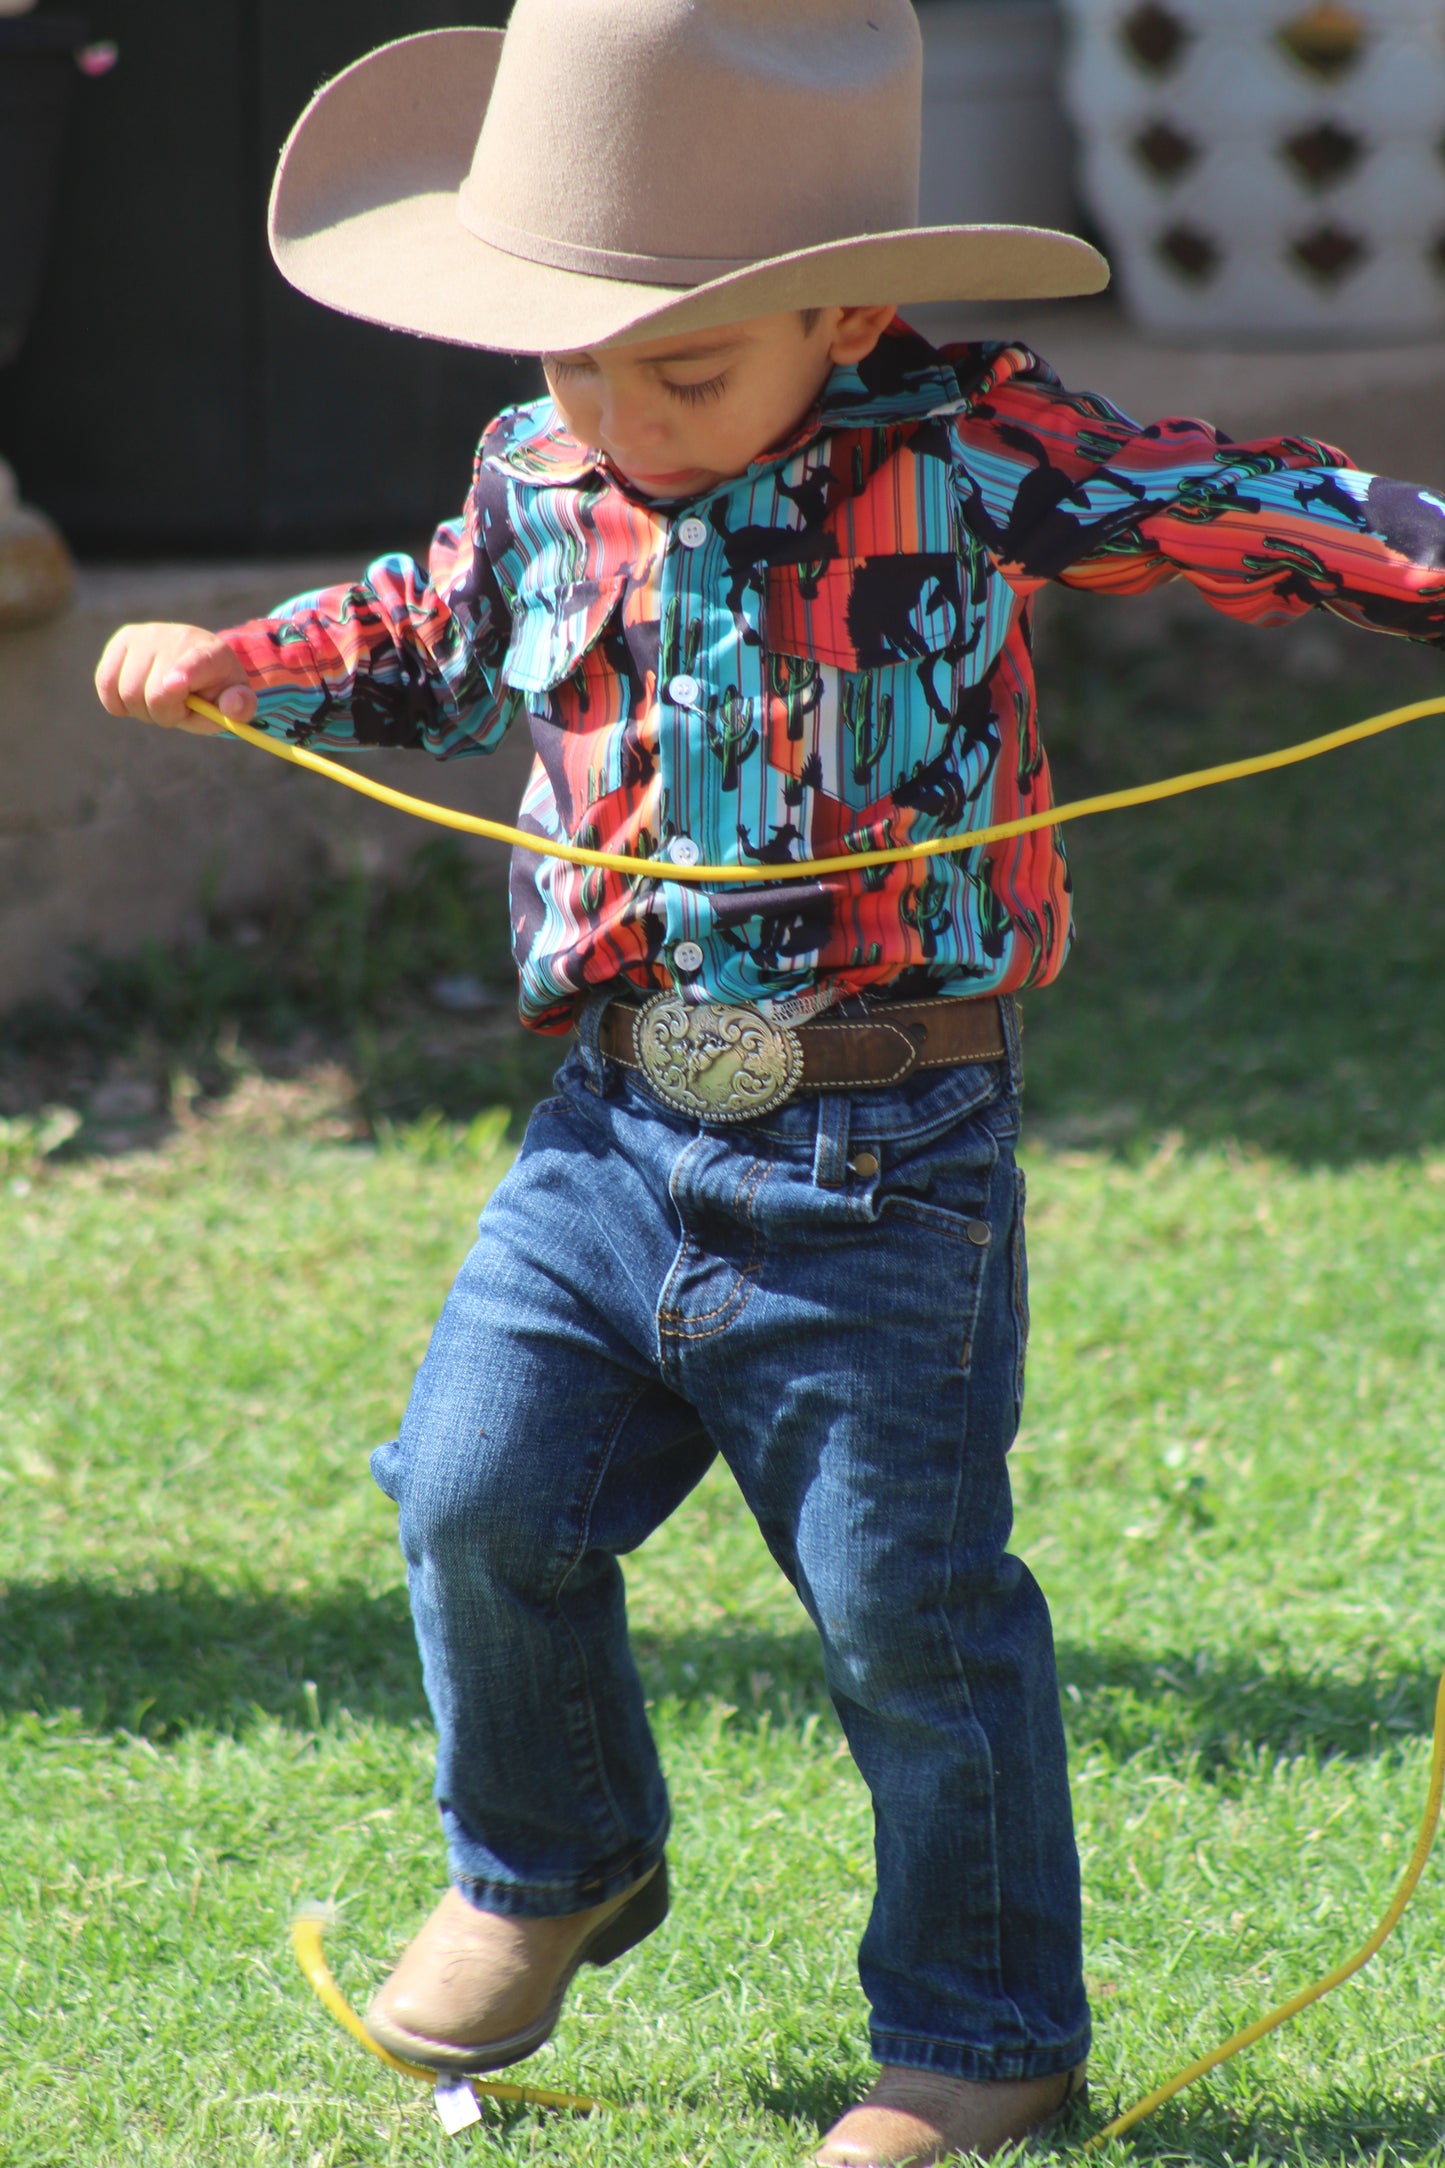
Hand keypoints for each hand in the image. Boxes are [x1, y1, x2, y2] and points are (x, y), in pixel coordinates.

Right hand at [94, 622, 256, 733]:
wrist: (196, 659)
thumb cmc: (214, 688)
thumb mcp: (234, 700)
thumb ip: (239, 707)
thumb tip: (233, 707)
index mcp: (210, 654)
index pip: (193, 664)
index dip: (182, 675)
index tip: (174, 686)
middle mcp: (176, 637)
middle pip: (154, 694)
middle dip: (165, 715)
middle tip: (178, 708)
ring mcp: (146, 635)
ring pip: (127, 692)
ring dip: (142, 711)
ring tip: (160, 700)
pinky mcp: (122, 640)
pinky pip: (105, 682)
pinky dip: (116, 701)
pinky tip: (134, 698)